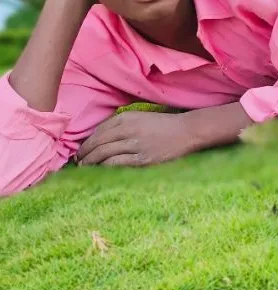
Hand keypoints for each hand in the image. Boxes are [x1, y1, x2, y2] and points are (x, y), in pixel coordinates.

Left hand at [76, 110, 194, 167]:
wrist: (187, 131)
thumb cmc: (164, 125)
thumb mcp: (141, 118)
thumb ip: (122, 124)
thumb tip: (102, 138)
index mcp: (126, 118)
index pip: (99, 131)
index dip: (87, 142)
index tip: (81, 150)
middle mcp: (128, 130)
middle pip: (98, 143)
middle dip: (85, 153)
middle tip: (78, 162)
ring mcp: (135, 145)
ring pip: (104, 154)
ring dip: (91, 162)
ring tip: (85, 168)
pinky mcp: (143, 159)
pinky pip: (117, 164)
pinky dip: (105, 168)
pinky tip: (100, 171)